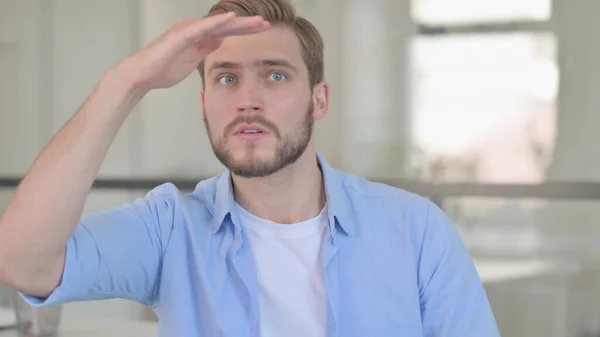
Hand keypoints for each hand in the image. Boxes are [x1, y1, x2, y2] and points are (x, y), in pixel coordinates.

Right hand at [116, 12, 269, 90]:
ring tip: (256, 21)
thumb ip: (206, 48)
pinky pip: (201, 27)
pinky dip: (216, 22)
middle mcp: (194, 29)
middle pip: (225, 25)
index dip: (244, 30)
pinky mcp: (180, 36)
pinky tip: (231, 18)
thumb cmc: (162, 69)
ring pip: (217, 24)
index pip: (226, 32)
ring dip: (238, 22)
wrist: (142, 76)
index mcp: (198, 37)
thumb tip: (220, 40)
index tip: (262, 30)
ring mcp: (187, 31)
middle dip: (247, 24)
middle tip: (266, 23)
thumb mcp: (192, 59)